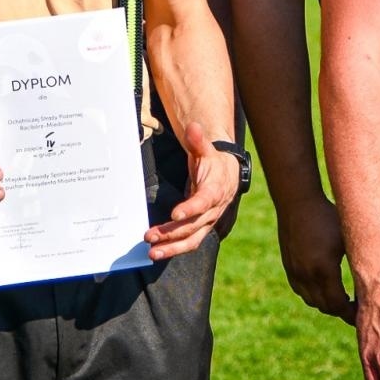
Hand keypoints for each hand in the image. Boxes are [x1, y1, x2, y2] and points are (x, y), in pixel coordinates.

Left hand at [144, 122, 238, 259]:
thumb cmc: (214, 162)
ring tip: (152, 252)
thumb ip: (198, 141)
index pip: (204, 202)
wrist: (228, 175)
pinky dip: (174, 249)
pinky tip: (158, 252)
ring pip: (192, 239)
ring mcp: (208, 222)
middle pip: (193, 225)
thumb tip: (193, 127)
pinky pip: (189, 242)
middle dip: (172, 232)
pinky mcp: (201, 229)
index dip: (190, 208)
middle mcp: (213, 210)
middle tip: (150, 236)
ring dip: (172, 247)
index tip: (175, 214)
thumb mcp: (207, 149)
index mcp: (215, 190)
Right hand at [275, 190, 355, 322]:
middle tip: (356, 308)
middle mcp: (307, 275)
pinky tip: (324, 287)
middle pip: (325, 307)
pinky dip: (313, 295)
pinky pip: (301, 291)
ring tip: (341, 298)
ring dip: (326, 304)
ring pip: (312, 301)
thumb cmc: (328, 216)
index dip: (351, 314)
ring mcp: (295, 272)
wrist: (297, 202)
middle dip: (341, 311)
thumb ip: (359, 260)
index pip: (338, 305)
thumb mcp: (349, 237)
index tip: (363, 312)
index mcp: (324, 270)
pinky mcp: (288, 266)